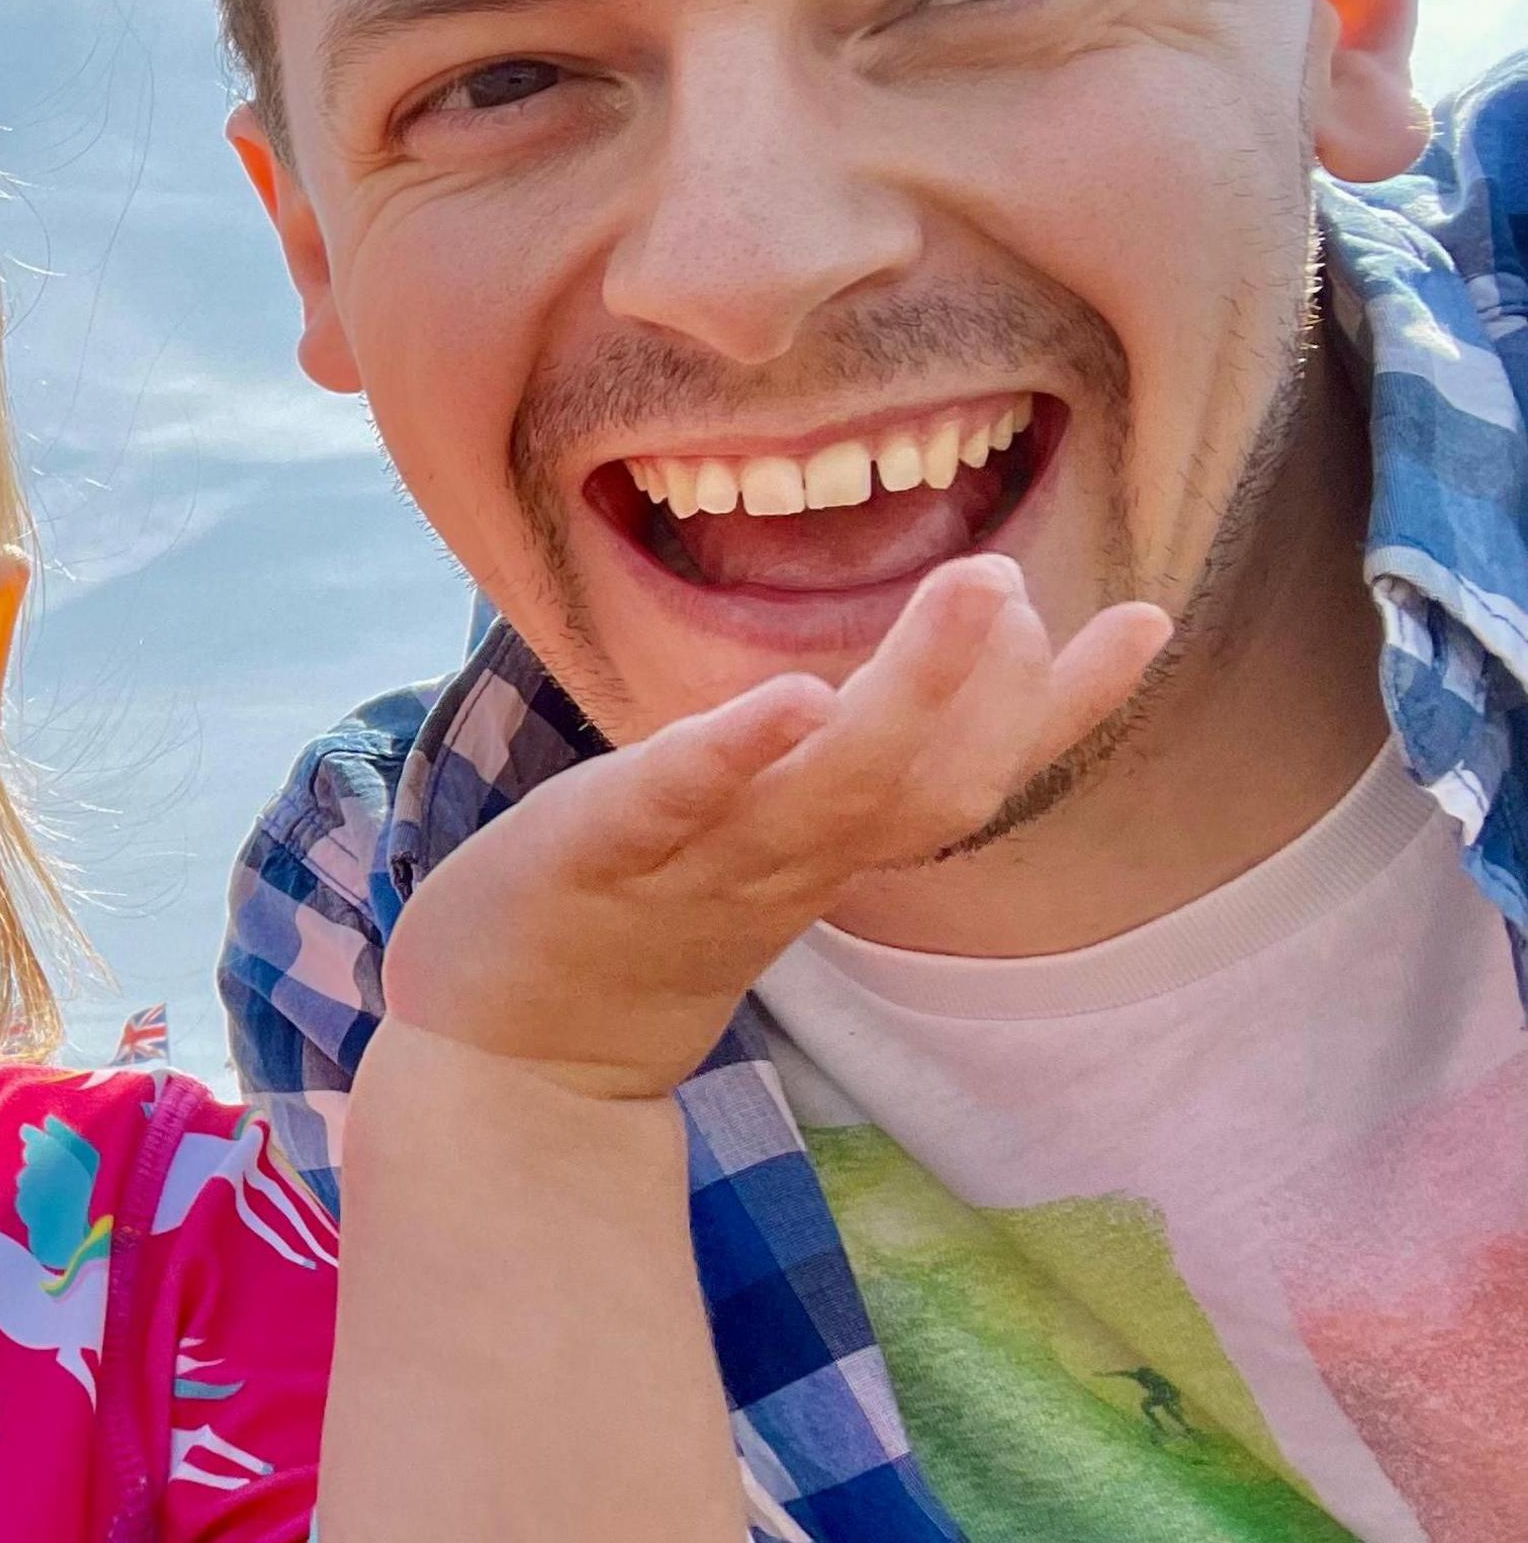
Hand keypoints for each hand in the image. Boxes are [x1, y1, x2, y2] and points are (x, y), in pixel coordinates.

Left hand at [380, 554, 1166, 1100]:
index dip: (1057, 712)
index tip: (1148, 620)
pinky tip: (789, 699)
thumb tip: (904, 687)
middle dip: (988, 689)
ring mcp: (693, 866)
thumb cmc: (622, 926)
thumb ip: (822, 777)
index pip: (963, 779)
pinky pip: (669, 805)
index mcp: (821, 854)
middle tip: (1024, 583)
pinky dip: (730, 755)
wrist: (498, 1064)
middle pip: (917, 787)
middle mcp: (781, 864)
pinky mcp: (591, 859)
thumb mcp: (745, 848)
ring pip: (823, 792)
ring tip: (972, 594)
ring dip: (904, 697)